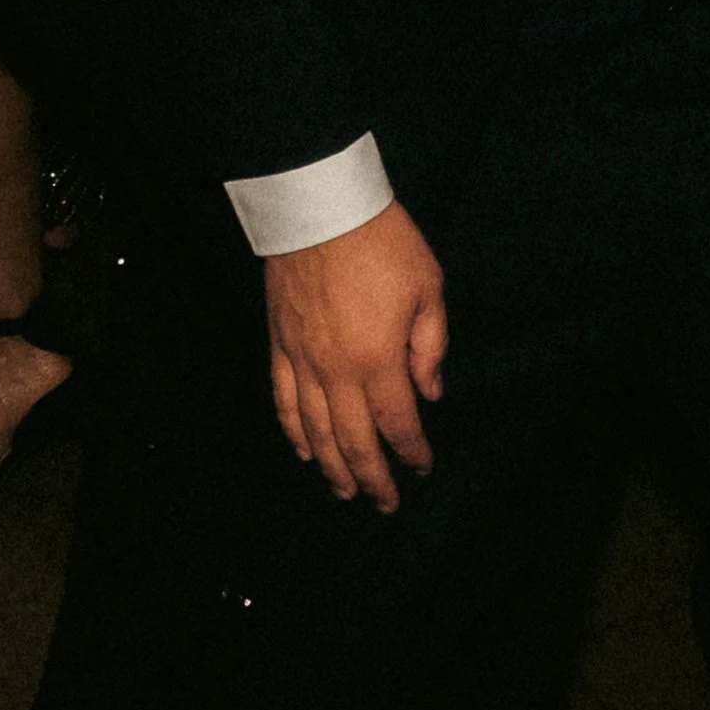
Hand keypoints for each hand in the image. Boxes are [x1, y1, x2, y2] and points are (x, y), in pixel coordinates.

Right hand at [264, 199, 446, 512]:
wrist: (321, 206)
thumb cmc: (383, 242)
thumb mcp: (428, 287)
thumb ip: (430, 346)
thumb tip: (430, 392)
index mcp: (378, 359)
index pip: (397, 422)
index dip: (411, 451)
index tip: (422, 467)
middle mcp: (336, 371)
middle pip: (354, 439)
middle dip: (372, 476)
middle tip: (385, 503)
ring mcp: (302, 360)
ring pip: (315, 430)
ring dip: (332, 466)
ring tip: (345, 490)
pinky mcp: (279, 344)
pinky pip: (284, 400)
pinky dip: (293, 431)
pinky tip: (305, 451)